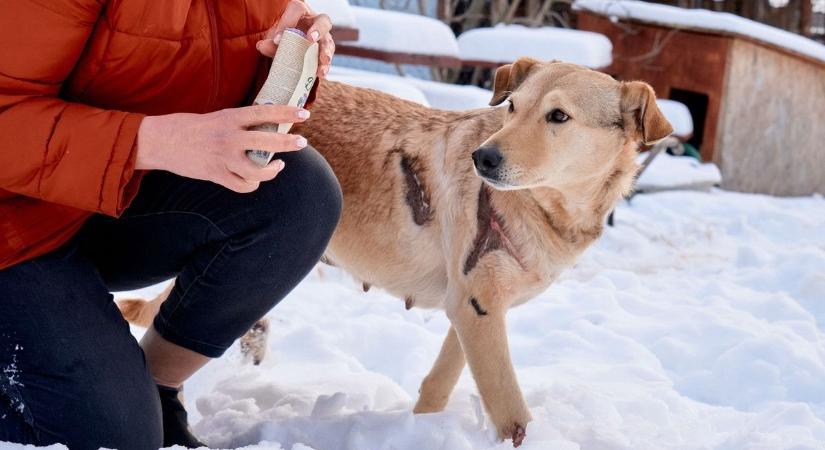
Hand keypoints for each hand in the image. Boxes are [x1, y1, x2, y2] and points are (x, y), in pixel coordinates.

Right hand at [136, 105, 309, 192]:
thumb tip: (265, 127)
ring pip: (258, 171)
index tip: (303, 114)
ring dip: (272, 171)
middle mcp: (229, 137)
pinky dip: (252, 184)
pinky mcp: (216, 175)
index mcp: (229, 117)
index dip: (286, 114)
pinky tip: (255, 179)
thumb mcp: (217, 117)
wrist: (160, 141)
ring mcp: (223, 158)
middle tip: (302, 143)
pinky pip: (243, 186)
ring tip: (278, 165)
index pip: (264, 113)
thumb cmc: (190, 127)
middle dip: (288, 143)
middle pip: (268, 142)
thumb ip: (239, 123)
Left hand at [255, 0, 333, 78]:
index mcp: (301, 13)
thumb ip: (269, 42)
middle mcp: (315, 22)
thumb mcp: (275, 38)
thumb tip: (262, 46)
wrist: (291, 46)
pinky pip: (328, 59)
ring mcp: (323, 38)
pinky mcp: (325, 52)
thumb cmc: (283, 37)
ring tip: (323, 61)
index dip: (287, 22)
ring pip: (329, 42)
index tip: (276, 40)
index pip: (297, 10)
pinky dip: (325, 67)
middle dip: (318, 30)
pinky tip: (321, 74)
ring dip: (326, 52)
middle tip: (310, 39)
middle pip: (323, 21)